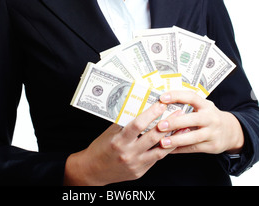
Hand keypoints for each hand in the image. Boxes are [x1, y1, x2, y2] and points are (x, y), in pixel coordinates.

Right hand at [64, 100, 181, 185]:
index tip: (161, 104)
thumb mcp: (110, 132)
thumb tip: (140, 107)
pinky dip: (165, 149)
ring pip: (159, 150)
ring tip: (182, 127)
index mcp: (119, 141)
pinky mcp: (140, 172)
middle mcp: (128, 154)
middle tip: (178, 112)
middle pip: (152, 137)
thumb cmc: (101, 148)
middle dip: (167, 124)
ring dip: (172, 138)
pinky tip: (173, 140)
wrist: (93, 170)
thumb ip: (125, 122)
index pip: (138, 125)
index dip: (151, 114)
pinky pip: (156, 158)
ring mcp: (136, 164)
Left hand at [157, 91, 243, 154]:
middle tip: (160, 126)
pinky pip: (194, 149)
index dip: (177, 96)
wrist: (231, 131)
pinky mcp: (212, 146)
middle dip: (175, 122)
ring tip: (162, 142)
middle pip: (193, 119)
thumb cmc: (209, 116)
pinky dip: (180, 149)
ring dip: (177, 140)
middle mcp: (211, 118)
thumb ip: (187, 105)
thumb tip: (162, 104)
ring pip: (193, 137)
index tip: (162, 98)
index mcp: (206, 105)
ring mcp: (213, 133)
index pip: (191, 97)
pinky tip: (169, 150)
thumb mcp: (203, 107)